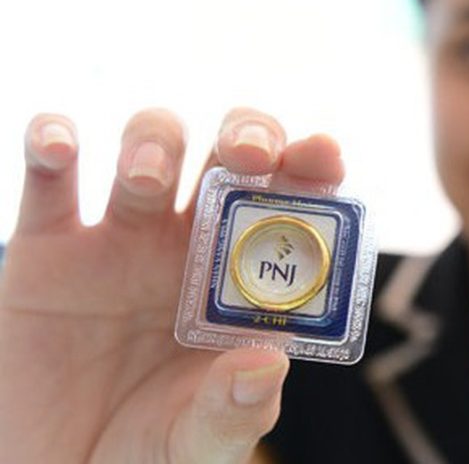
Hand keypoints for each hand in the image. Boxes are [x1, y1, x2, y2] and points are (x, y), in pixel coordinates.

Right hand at [0, 108, 344, 462]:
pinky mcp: (49, 249)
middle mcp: (195, 245)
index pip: (296, 204)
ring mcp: (124, 239)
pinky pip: (51, 181)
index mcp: (248, 282)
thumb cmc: (147, 457)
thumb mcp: (200, 446)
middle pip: (232, 155)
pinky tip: (58, 144)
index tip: (321, 152)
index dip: (312, 167)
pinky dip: (52, 145)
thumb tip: (266, 362)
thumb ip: (234, 410)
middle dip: (249, 134)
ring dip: (155, 141)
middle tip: (249, 152)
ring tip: (146, 180)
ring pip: (152, 146)